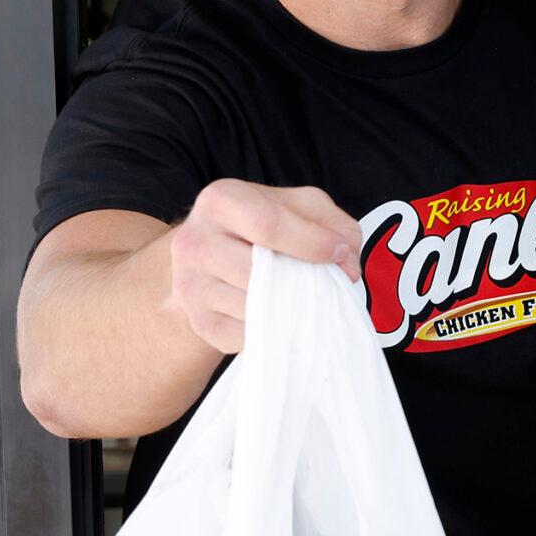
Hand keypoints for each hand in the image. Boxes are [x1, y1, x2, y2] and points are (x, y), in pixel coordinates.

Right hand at [163, 180, 360, 354]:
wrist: (216, 255)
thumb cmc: (265, 226)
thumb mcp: (300, 207)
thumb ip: (333, 224)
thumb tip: (345, 266)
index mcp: (220, 200)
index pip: (268, 225)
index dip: (313, 243)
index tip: (339, 254)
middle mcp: (194, 241)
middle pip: (259, 271)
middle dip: (303, 278)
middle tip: (324, 279)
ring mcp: (190, 286)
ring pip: (256, 307)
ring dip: (291, 306)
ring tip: (300, 293)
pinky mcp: (201, 323)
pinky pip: (251, 334)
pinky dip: (276, 328)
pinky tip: (278, 310)